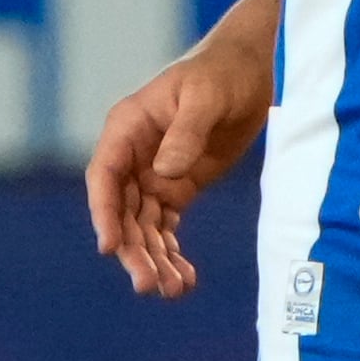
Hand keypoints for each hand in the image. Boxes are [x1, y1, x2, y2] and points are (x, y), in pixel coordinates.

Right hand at [84, 0, 276, 297]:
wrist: (255, 69)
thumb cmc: (223, 71)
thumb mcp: (205, 95)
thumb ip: (185, 131)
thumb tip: (165, 172)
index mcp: (127, 127)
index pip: (104, 176)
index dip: (104, 213)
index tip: (111, 247)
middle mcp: (134, 154)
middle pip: (123, 211)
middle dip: (133, 250)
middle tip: (148, 286)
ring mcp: (155, 173)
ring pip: (144, 226)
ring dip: (154, 259)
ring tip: (173, 291)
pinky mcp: (179, 186)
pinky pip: (166, 227)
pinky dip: (172, 253)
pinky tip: (185, 279)